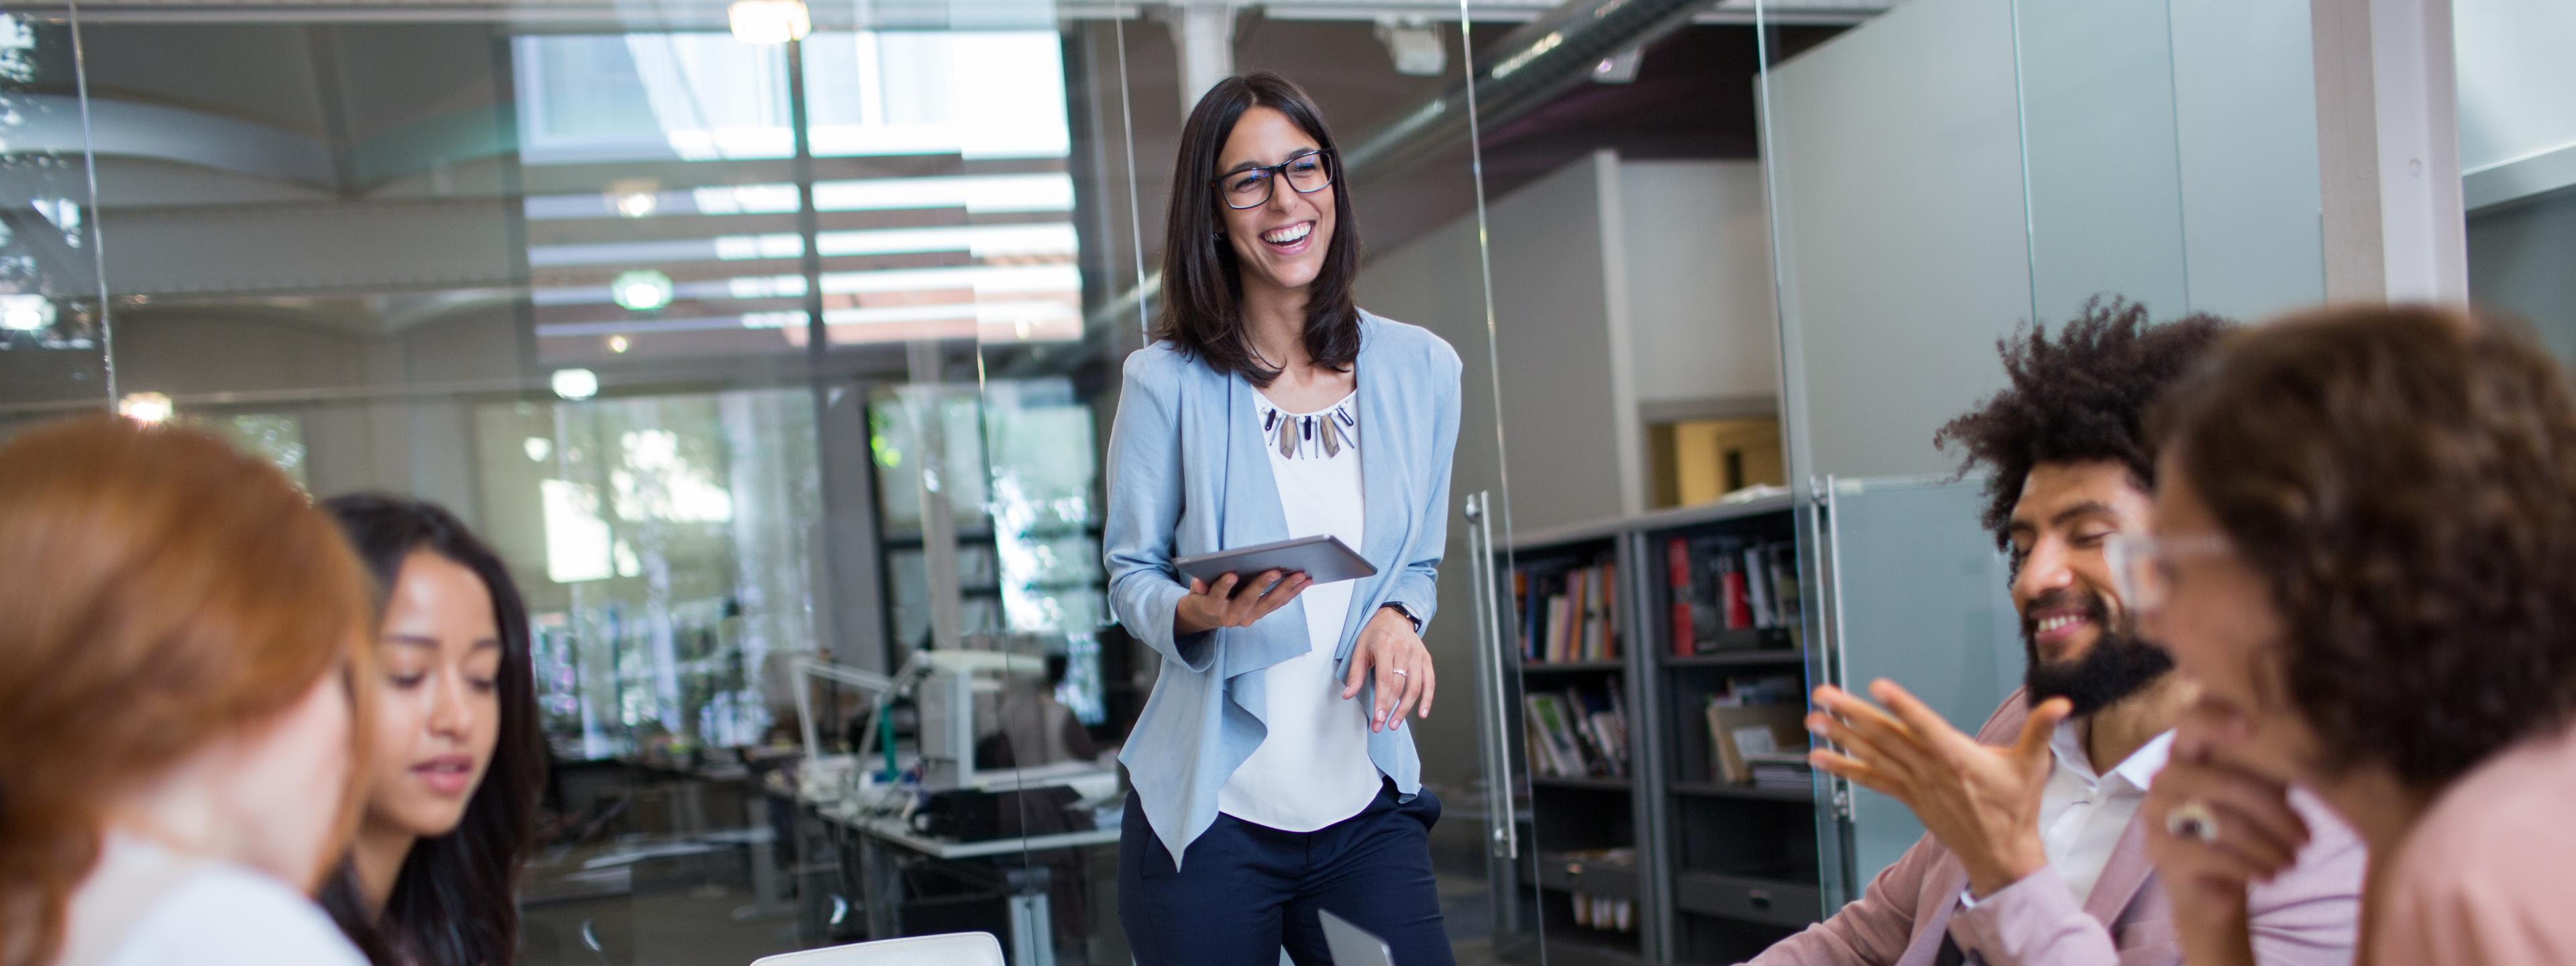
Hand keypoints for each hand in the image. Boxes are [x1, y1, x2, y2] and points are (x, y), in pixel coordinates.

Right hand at [1173, 570, 1310, 635]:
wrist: (1206, 617)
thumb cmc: (1203, 596)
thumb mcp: (1196, 590)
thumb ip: (1198, 585)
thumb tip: (1200, 582)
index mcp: (1213, 608)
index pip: (1217, 596)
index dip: (1223, 586)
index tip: (1231, 574)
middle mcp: (1232, 617)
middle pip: (1248, 600)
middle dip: (1262, 585)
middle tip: (1275, 570)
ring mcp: (1248, 618)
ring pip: (1269, 603)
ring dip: (1287, 589)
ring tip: (1301, 575)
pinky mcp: (1260, 615)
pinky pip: (1278, 604)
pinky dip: (1292, 592)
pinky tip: (1305, 581)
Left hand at [1342, 606, 1435, 732]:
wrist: (1394, 616)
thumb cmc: (1375, 633)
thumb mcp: (1360, 649)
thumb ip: (1355, 674)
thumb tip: (1347, 695)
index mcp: (1385, 647)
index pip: (1385, 680)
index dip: (1382, 701)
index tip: (1378, 718)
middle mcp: (1404, 651)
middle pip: (1399, 686)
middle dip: (1390, 709)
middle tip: (1381, 726)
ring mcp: (1417, 655)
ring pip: (1415, 687)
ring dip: (1406, 709)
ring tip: (1395, 724)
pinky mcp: (1426, 659)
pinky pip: (1429, 682)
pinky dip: (1427, 699)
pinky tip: (1422, 713)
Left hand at [1807, 680, 2069, 896]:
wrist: (2001, 855)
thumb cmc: (2017, 807)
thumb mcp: (2034, 766)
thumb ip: (2042, 729)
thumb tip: (2063, 702)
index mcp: (1960, 758)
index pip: (1927, 727)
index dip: (1903, 708)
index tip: (1878, 687)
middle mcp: (1931, 770)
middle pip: (1887, 737)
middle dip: (1852, 714)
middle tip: (1823, 693)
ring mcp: (1915, 785)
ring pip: (1873, 756)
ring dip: (1840, 737)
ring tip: (1812, 719)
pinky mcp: (1907, 797)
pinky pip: (1871, 780)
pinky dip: (1844, 768)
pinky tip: (1817, 758)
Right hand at [2142, 701, 2310, 965]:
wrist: (2209, 888)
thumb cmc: (2240, 828)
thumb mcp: (2257, 789)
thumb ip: (2266, 761)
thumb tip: (2304, 740)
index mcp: (2184, 752)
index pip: (2191, 722)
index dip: (2218, 720)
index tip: (2252, 726)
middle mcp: (2163, 778)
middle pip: (2227, 784)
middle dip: (2277, 814)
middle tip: (2307, 839)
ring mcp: (2156, 814)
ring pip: (2226, 823)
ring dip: (2270, 846)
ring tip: (2294, 861)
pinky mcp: (2160, 851)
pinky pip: (2216, 855)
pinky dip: (2253, 867)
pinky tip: (2271, 875)